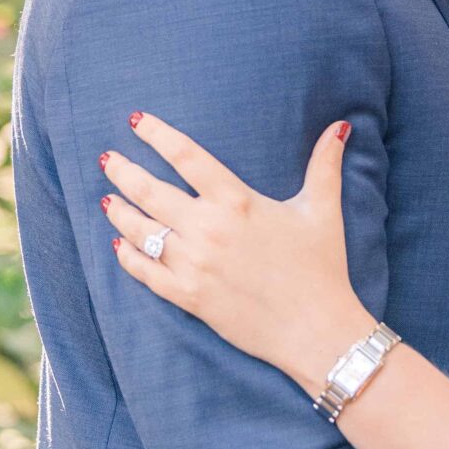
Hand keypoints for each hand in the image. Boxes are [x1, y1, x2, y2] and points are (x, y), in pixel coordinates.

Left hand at [101, 111, 369, 393]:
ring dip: (119, 211)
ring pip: (140, 230)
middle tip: (107, 158)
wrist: (315, 329)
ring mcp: (193, 264)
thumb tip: (340, 126)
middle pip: (150, 191)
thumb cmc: (321, 268)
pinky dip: (126, 256)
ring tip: (107, 198)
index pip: (187, 157)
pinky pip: (144, 272)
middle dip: (124, 171)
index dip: (157, 135)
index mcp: (237, 202)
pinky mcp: (188, 296)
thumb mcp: (323, 210)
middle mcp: (207, 229)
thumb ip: (325, 165)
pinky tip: (117, 244)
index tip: (136, 120)